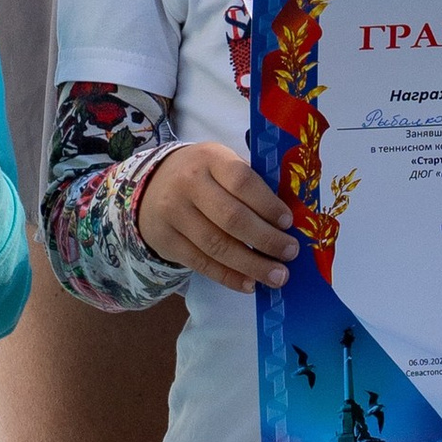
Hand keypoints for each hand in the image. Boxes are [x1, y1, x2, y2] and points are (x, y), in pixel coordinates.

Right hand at [136, 142, 298, 293]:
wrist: (152, 185)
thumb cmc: (204, 176)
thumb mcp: (223, 165)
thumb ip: (251, 185)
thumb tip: (287, 221)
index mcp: (211, 158)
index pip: (242, 181)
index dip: (268, 204)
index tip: (288, 223)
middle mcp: (189, 184)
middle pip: (231, 217)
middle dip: (266, 239)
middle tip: (290, 253)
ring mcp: (174, 213)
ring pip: (217, 245)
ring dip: (251, 265)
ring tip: (277, 276)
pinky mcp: (166, 240)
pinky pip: (201, 263)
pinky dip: (228, 277)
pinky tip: (249, 284)